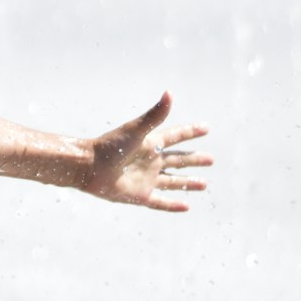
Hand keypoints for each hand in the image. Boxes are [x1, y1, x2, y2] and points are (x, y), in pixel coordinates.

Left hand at [83, 92, 211, 211]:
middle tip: (211, 159)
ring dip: (188, 182)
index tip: (206, 128)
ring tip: (205, 184)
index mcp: (150, 144)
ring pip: (173, 181)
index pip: (175, 136)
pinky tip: (186, 207)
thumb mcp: (136, 130)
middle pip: (178, 160)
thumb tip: (170, 93)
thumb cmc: (110, 146)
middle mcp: (150, 161)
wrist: (89, 168)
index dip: (190, 132)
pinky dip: (173, 205)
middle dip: (194, 160)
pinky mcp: (140, 195)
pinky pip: (161, 202)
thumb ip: (155, 115)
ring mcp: (146, 179)